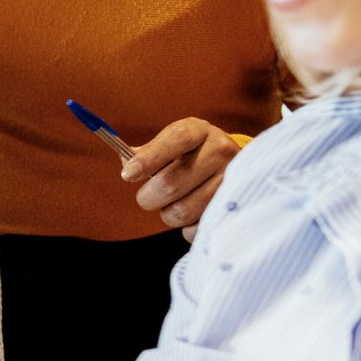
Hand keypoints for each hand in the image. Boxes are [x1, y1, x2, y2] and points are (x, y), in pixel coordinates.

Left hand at [124, 117, 242, 240]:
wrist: (233, 166)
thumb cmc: (191, 154)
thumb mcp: (171, 143)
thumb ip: (146, 153)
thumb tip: (126, 164)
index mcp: (200, 131)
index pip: (176, 140)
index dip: (149, 158)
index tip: (128, 175)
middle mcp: (220, 152)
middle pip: (170, 184)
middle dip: (148, 197)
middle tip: (147, 197)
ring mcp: (231, 181)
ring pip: (181, 211)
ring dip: (167, 213)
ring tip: (173, 204)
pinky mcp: (234, 207)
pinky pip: (195, 229)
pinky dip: (185, 227)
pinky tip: (191, 212)